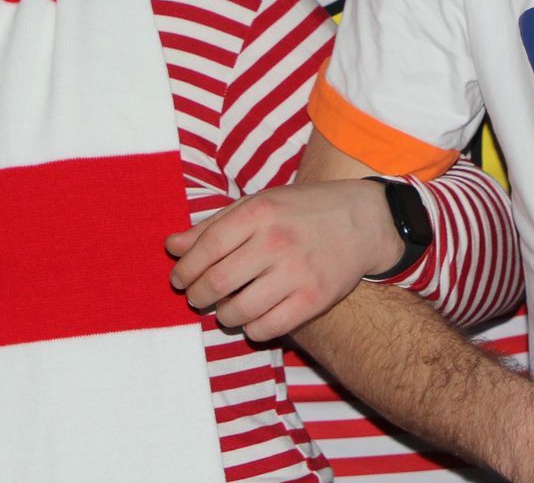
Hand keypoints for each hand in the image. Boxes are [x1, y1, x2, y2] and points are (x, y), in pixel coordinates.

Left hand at [165, 178, 401, 340]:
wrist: (362, 221)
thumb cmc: (300, 212)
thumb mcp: (258, 204)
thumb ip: (213, 225)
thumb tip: (172, 246)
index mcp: (260, 212)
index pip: (208, 246)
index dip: (186, 268)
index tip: (178, 279)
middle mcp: (277, 242)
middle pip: (219, 281)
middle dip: (197, 296)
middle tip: (196, 298)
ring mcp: (298, 272)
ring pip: (240, 310)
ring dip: (222, 315)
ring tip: (222, 310)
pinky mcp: (315, 299)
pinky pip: (268, 328)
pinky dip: (250, 329)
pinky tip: (250, 319)